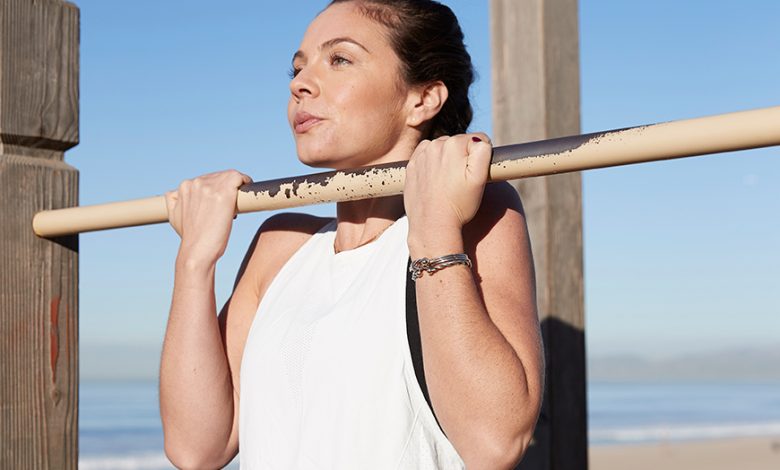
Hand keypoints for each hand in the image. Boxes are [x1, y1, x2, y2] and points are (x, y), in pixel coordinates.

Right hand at [165, 170, 251, 265]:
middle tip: (228, 208)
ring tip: (235, 205)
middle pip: (219, 177)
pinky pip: (239, 177)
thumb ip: (174, 201)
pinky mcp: (224, 192)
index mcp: (184, 186)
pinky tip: (247, 189)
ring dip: (235, 189)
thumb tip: (174, 194)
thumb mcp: (174, 216)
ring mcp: (210, 187)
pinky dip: (245, 181)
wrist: (197, 251)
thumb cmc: (190, 238)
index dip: (217, 190)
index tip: (220, 204)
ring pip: (230, 177)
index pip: (207, 179)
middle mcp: (196, 183)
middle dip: (226, 190)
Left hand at [404, 133, 491, 249]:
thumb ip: (483, 151)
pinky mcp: (411, 166)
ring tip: (449, 183)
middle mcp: (435, 145)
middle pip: (458, 144)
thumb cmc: (460, 204)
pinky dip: (432, 164)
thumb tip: (479, 140)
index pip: (477, 141)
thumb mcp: (480, 178)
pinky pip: (425, 157)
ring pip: (442, 150)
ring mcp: (421, 155)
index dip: (480, 158)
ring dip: (447, 160)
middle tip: (461, 182)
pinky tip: (436, 180)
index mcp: (454, 144)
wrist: (433, 225)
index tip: (474, 175)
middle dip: (462, 158)